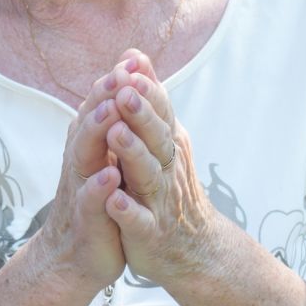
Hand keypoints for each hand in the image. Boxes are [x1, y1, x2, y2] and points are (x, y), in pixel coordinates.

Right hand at [19, 78, 126, 291]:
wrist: (75, 257)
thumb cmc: (98, 204)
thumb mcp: (106, 161)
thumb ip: (113, 123)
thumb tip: (123, 82)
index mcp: (90, 146)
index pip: (100, 107)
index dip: (114, 83)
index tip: (132, 59)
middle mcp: (80, 161)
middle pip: (89, 122)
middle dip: (103, 97)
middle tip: (120, 73)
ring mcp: (80, 188)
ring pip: (84, 154)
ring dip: (96, 132)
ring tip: (111, 112)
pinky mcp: (86, 219)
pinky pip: (90, 201)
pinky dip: (97, 188)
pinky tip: (109, 176)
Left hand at [95, 51, 228, 285]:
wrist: (192, 249)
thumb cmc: (167, 187)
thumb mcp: (159, 140)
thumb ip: (147, 100)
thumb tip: (135, 56)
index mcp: (166, 145)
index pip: (159, 112)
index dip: (146, 91)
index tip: (130, 67)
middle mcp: (166, 168)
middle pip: (155, 137)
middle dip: (140, 114)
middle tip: (125, 91)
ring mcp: (159, 201)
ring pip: (147, 174)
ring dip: (132, 153)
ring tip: (116, 134)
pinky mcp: (148, 232)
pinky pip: (138, 220)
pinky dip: (127, 210)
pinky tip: (113, 200)